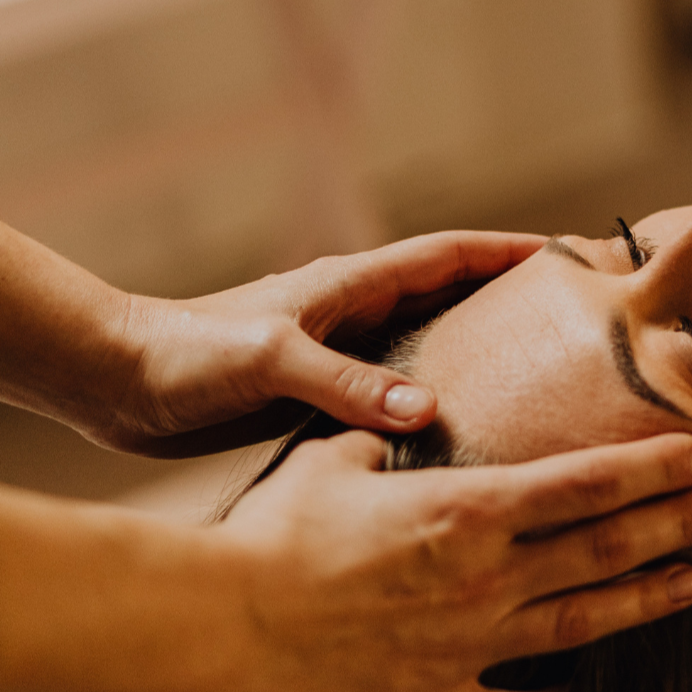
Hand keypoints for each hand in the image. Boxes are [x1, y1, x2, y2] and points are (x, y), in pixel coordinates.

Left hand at [99, 231, 545, 455]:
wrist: (117, 381)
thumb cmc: (188, 353)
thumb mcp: (273, 361)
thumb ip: (348, 383)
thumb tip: (431, 410)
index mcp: (354, 285)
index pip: (452, 255)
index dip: (512, 251)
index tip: (572, 253)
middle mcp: (356, 314)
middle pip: (453, 299)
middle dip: (511, 303)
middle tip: (574, 326)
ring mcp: (339, 354)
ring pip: (428, 349)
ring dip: (477, 358)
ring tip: (539, 387)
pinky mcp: (317, 396)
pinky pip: (394, 396)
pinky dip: (432, 406)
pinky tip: (457, 441)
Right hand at [209, 430, 691, 691]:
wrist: (217, 621)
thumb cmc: (274, 528)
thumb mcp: (341, 457)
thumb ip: (393, 435)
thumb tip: (412, 408)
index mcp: (469, 509)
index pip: (589, 482)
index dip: (655, 470)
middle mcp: (485, 578)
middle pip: (606, 549)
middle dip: (676, 526)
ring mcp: (466, 649)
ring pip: (581, 626)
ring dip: (643, 602)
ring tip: (690, 584)